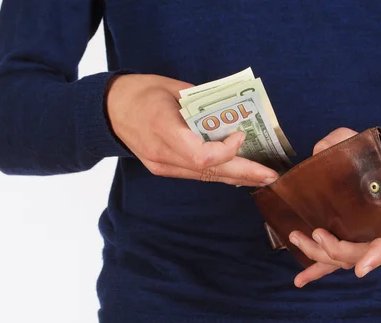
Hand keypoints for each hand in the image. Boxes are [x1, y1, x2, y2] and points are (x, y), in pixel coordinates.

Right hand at [106, 74, 278, 186]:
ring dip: (236, 177)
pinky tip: (239, 174)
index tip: (239, 137)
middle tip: (270, 175)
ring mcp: (162, 165)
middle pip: (209, 171)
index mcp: (163, 129)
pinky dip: (220, 173)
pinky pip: (197, 174)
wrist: (110, 110)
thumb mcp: (173, 88)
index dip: (226, 152)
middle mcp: (163, 155)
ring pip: (205, 177)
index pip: (201, 155)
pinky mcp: (163, 169)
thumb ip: (202, 104)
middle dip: (244, 173)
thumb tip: (232, 114)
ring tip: (262, 177)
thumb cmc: (142, 92)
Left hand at [289, 127, 380, 287]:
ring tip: (297, 239)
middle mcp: (377, 232)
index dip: (374, 256)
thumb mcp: (360, 141)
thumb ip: (341, 142)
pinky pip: (332, 261)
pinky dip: (316, 272)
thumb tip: (318, 152)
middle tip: (313, 233)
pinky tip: (299, 280)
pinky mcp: (346, 240)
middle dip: (333, 249)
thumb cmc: (376, 156)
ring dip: (317, 256)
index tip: (362, 269)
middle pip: (356, 254)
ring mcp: (361, 239)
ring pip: (341, 260)